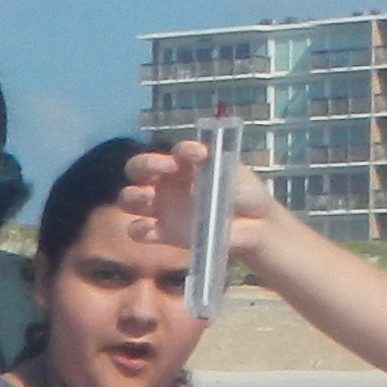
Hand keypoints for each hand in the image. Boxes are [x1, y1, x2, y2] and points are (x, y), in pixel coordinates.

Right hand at [116, 136, 273, 262]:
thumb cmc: (243, 192)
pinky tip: (149, 228)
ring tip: (148, 198)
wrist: (256, 225)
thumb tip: (198, 152)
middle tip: (164, 169)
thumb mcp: (232, 169)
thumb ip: (213, 159)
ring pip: (130, 200)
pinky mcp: (164, 235)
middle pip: (137, 170)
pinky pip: (139, 231)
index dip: (177, 151)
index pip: (166, 153)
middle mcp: (165, 184)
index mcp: (180, 166)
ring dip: (133, 196)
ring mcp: (162, 210)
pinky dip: (138, 229)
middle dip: (145, 166)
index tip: (197, 155)